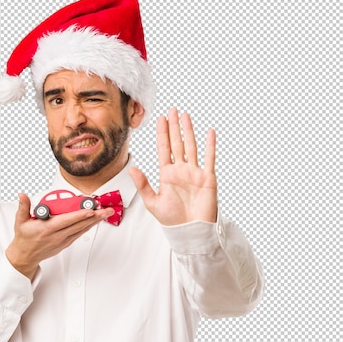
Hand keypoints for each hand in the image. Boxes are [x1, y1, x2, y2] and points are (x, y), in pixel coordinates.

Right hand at [5, 193, 113, 278]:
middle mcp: (57, 235)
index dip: (80, 215)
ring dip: (94, 221)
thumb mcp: (20, 221)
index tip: (90, 209)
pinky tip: (95, 220)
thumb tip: (22, 195)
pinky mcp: (65, 243)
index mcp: (47, 229)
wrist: (25, 256)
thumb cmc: (24, 238)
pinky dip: (88, 226)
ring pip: (82, 229)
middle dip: (94, 217)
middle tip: (106, 210)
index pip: (66, 220)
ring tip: (105, 213)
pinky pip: (79, 233)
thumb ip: (23, 207)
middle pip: (79, 224)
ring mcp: (62, 241)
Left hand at [129, 107, 217, 224]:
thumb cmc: (172, 220)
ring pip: (191, 146)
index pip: (164, 149)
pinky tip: (209, 132)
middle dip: (174, 127)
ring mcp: (194, 173)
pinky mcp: (207, 178)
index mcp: (167, 175)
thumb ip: (143, 185)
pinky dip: (210, 145)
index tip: (160, 119)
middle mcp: (181, 171)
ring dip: (189, 131)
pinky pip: (209, 158)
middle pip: (177, 143)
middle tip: (172, 110)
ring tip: (185, 116)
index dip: (162, 133)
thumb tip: (132, 168)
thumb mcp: (152, 203)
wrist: (189, 231)